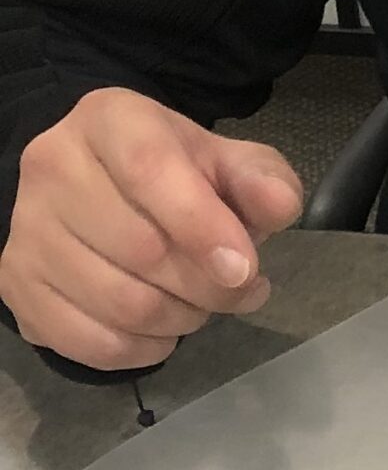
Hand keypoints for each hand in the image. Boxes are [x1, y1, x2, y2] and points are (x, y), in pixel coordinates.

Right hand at [0, 88, 303, 370]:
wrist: (106, 185)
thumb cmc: (178, 172)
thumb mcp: (229, 161)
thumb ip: (262, 180)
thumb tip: (278, 207)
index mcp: (109, 120)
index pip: (151, 171)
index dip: (204, 226)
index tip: (247, 269)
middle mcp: (52, 166)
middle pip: (140, 248)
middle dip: (208, 285)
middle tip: (242, 289)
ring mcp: (25, 230)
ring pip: (116, 302)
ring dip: (180, 319)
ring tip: (206, 306)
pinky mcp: (14, 284)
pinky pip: (84, 340)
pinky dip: (140, 349)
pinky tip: (165, 332)